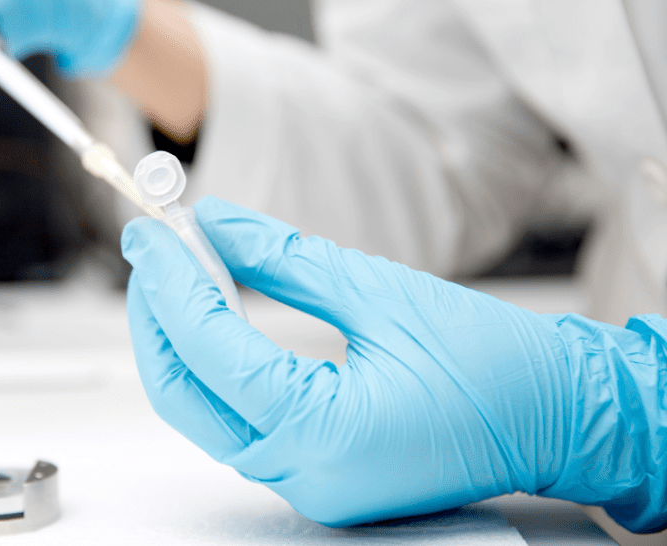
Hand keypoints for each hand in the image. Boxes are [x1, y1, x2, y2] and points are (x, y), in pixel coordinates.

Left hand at [122, 196, 666, 531]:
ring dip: (181, 340)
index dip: (169, 284)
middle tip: (151, 251)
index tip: (150, 233)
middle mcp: (304, 474)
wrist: (559, 416)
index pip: (209, 352)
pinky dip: (217, 367)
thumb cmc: (497, 364)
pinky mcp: (314, 474)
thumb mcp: (381, 292)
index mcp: (323, 434)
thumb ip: (284, 260)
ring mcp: (307, 484)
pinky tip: (213, 318)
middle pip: (184, 394)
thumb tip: (217, 225)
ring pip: (204, 412)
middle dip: (156, 317)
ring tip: (178, 273)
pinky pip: (240, 421)